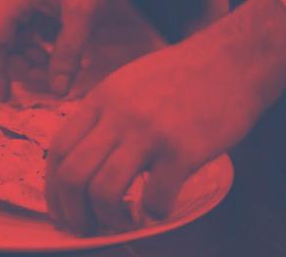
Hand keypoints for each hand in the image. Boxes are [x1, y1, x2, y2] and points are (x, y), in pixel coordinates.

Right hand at [0, 0, 191, 100]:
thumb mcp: (83, 14)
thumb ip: (68, 53)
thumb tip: (57, 89)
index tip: (7, 98)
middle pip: (8, 45)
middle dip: (26, 68)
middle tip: (53, 84)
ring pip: (25, 39)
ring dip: (39, 58)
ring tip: (65, 69)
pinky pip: (40, 30)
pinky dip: (51, 45)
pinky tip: (74, 52)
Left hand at [45, 0, 285, 234]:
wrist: (232, 59)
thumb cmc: (182, 75)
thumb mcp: (127, 83)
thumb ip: (105, 116)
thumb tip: (86, 159)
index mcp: (100, 99)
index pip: (58, 150)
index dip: (53, 188)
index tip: (62, 209)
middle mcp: (117, 115)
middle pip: (72, 176)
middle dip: (73, 211)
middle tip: (88, 227)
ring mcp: (148, 132)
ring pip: (104, 191)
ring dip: (110, 218)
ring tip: (126, 220)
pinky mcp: (182, 149)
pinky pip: (154, 198)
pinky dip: (153, 213)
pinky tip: (160, 208)